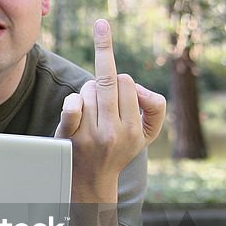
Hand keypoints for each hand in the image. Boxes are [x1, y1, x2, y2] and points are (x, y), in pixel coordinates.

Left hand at [54, 19, 165, 201]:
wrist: (91, 180)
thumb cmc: (120, 148)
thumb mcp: (148, 133)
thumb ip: (156, 107)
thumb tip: (138, 88)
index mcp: (133, 129)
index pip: (127, 82)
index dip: (121, 79)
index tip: (118, 81)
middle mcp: (112, 132)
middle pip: (108, 80)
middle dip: (103, 62)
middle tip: (102, 45)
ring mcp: (89, 135)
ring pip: (88, 89)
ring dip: (88, 92)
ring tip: (93, 109)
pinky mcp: (69, 136)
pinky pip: (71, 106)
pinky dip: (73, 101)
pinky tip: (76, 108)